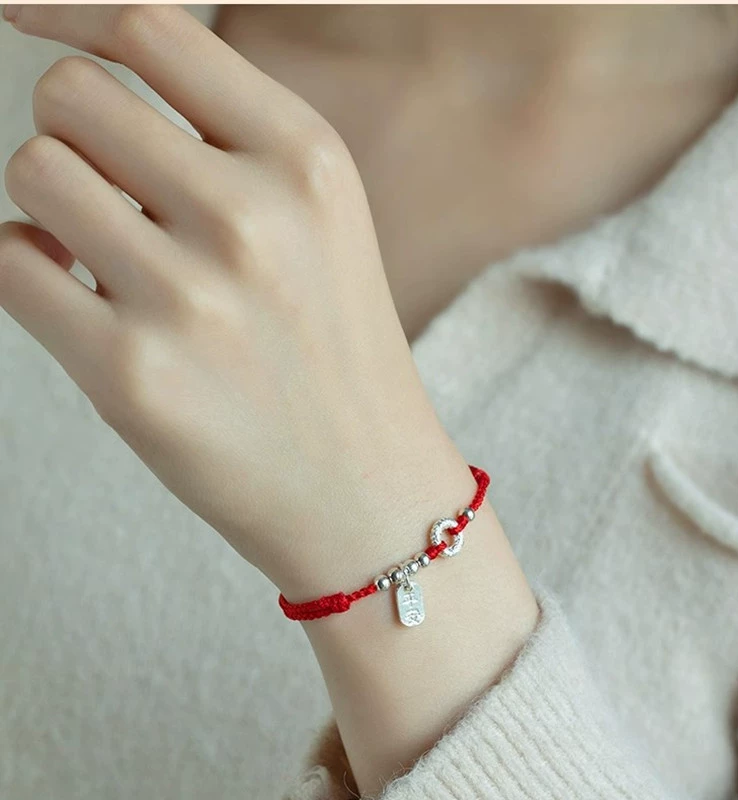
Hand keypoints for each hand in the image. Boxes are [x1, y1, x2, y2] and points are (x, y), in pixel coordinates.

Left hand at [0, 5, 469, 594]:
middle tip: (110, 188)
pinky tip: (80, 299)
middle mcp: (253, 219)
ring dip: (51, 203)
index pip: (154, 30)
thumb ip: (230, 144)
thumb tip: (90, 80)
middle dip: (73, 131)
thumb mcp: (323, 224)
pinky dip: (29, 269)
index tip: (27, 18)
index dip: (76, 15)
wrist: (366, 486)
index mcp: (309, 165)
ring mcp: (191, 299)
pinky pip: (11, 263)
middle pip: (73, 96)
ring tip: (101, 250)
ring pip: (34, 171)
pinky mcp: (133, 377)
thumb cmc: (338, 351)